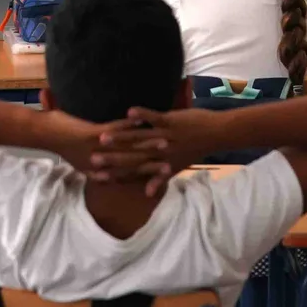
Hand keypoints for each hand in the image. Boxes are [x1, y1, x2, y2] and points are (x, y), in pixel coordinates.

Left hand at [30, 110, 157, 180]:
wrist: (43, 134)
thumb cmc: (60, 142)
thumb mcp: (77, 160)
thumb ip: (92, 169)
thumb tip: (101, 175)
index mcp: (96, 171)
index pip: (125, 175)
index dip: (144, 176)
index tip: (161, 176)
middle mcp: (99, 163)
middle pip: (131, 164)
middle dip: (153, 164)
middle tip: (171, 162)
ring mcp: (96, 149)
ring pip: (127, 148)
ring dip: (147, 144)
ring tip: (165, 141)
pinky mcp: (92, 135)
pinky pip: (115, 129)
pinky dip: (129, 124)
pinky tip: (142, 119)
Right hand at [102, 106, 230, 195]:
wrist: (216, 134)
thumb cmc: (195, 150)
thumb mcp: (176, 168)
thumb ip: (159, 181)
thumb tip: (145, 194)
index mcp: (160, 164)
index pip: (133, 171)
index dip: (114, 173)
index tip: (95, 175)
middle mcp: (161, 153)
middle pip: (132, 157)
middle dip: (111, 158)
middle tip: (91, 158)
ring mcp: (166, 137)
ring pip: (140, 139)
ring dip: (121, 138)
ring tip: (102, 137)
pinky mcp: (172, 122)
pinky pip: (155, 118)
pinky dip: (143, 115)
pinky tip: (129, 111)